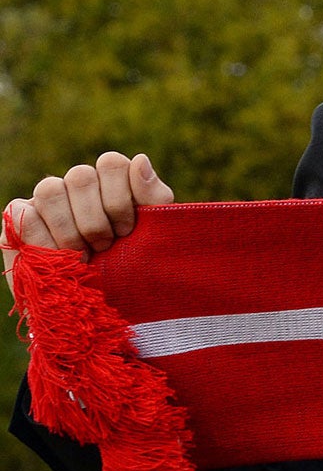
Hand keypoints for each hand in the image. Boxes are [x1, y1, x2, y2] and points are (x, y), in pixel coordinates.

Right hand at [4, 153, 175, 295]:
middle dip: (96, 220)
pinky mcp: (19, 220)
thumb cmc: (133, 271)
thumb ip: (153, 198)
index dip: (118, 198)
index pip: (110, 163)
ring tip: (82, 258)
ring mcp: (47, 201)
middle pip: (81, 176)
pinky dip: (43, 240)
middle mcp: (79, 186)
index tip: (127, 232)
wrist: (101, 311)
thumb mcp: (154, 236)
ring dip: (69, 229)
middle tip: (105, 249)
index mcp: (113, 182)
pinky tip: (58, 260)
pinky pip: (23, 213)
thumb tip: (139, 159)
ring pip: (50, 189)